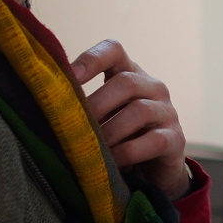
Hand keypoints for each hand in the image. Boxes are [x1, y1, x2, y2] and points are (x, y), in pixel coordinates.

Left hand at [72, 40, 190, 200]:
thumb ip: (83, 106)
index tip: (69, 75)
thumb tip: (47, 105)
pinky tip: (111, 163)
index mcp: (130, 73)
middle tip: (74, 126)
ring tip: (91, 148)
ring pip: (139, 110)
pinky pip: (152, 141)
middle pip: (126, 82)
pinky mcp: (175, 139)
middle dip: (96, 104)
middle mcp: (153, 86)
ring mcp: (167, 111)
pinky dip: (126, 152)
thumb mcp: (101, 117)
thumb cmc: (119, 138)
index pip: (113, 50)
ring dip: (110, 131)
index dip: (91, 59)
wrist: (153, 172)